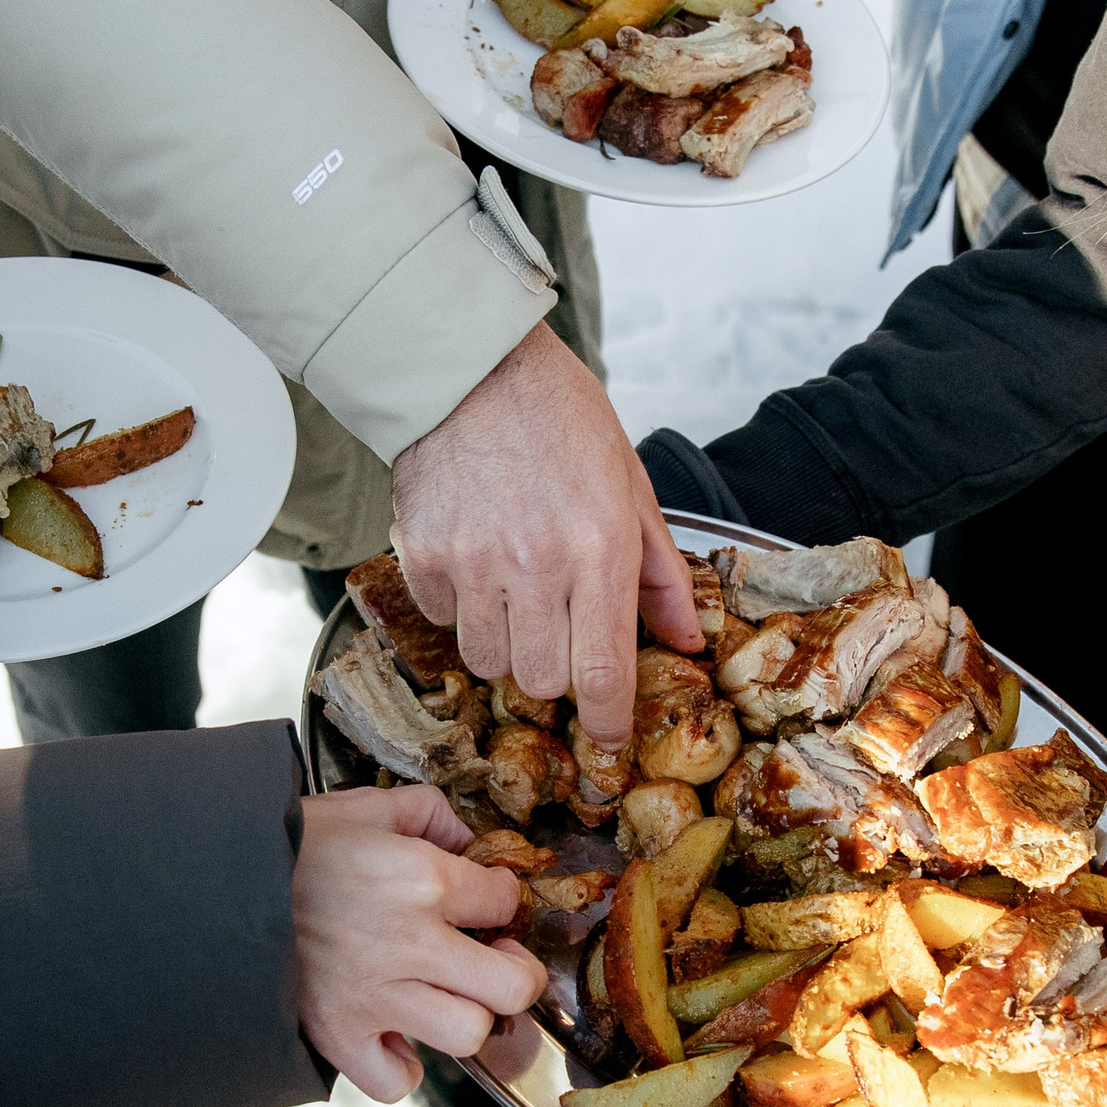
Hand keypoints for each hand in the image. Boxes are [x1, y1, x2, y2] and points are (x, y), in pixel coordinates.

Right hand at [294, 785, 545, 1101]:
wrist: (213, 885)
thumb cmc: (288, 845)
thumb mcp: (362, 805)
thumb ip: (427, 812)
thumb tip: (465, 838)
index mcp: (422, 877)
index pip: (504, 900)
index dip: (499, 898)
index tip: (482, 901)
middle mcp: (410, 942)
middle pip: (513, 986)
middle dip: (515, 974)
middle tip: (493, 962)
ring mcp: (375, 995)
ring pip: (468, 1035)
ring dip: (464, 1019)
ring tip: (444, 998)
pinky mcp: (338, 1034)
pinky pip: (396, 1081)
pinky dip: (400, 1067)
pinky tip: (393, 1035)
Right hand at [390, 323, 703, 748]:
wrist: (469, 366)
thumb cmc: (557, 416)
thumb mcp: (629, 484)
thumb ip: (658, 570)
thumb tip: (682, 637)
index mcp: (598, 550)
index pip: (602, 675)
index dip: (606, 723)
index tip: (607, 739)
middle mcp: (536, 567)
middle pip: (542, 681)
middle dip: (555, 672)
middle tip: (558, 630)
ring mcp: (473, 564)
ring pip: (489, 660)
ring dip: (506, 642)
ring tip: (514, 589)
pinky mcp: (424, 556)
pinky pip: (443, 619)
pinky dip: (460, 607)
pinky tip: (474, 558)